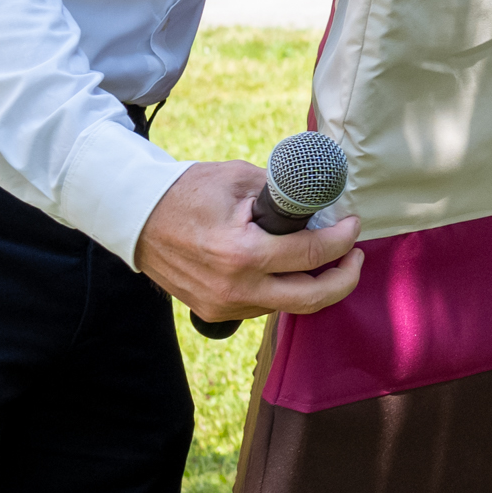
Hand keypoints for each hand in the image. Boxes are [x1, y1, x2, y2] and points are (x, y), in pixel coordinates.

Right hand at [135, 160, 362, 322]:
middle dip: (345, 278)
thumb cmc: (187, 192)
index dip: (344, 238)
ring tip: (327, 258)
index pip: (313, 254)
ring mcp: (223, 307)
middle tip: (356, 256)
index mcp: (243, 254)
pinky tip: (292, 270)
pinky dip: (285, 290)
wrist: (135, 217)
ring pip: (289, 305)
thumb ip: (283, 193)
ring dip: (315, 285)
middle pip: (312, 298)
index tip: (354, 223)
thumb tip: (321, 200)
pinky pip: (264, 308)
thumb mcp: (240, 179)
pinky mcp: (214, 313)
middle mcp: (235, 289)